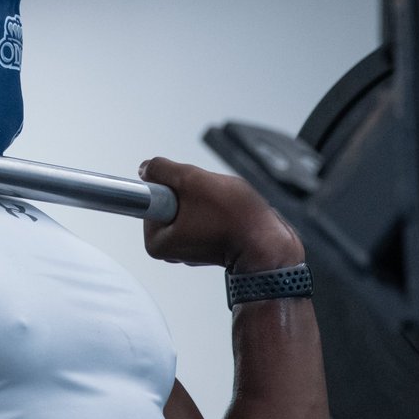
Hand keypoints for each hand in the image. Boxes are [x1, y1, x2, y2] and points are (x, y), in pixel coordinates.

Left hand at [140, 158, 303, 272]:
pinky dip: (214, 209)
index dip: (171, 186)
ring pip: (188, 206)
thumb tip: (148, 168)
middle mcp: (170, 250)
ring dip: (203, 199)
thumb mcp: (191, 180)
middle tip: (208, 198)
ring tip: (220, 207)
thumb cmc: (235, 219)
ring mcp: (189, 247)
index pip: (150, 198)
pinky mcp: (208, 242)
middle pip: (169, 201)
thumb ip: (162, 169)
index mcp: (156, 242)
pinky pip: (203, 215)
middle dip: (188, 193)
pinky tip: (226, 214)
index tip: (189, 193)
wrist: (271, 242)